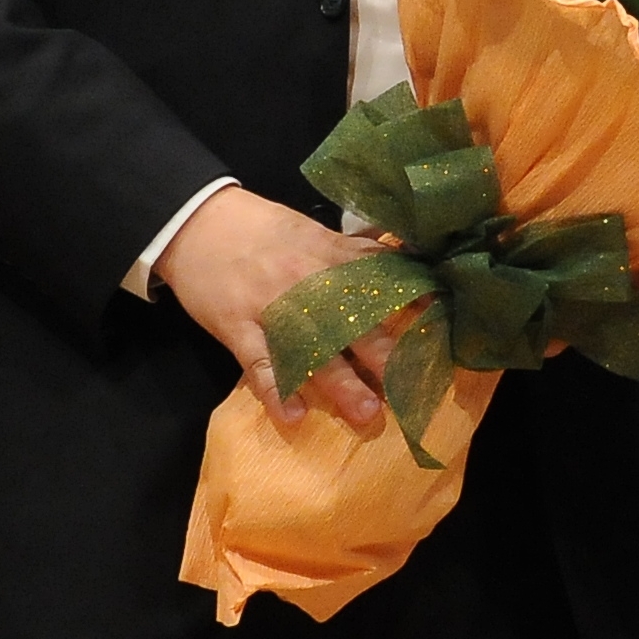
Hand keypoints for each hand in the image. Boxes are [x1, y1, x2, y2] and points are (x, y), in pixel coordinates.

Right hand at [156, 188, 397, 435]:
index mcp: (329, 257)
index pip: (379, 282)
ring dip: (341, 384)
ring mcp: (271, 308)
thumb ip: (353, 250)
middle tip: (411, 389)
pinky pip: (259, 364)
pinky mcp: (237, 327)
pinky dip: (275, 391)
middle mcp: (308, 284)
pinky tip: (293, 416)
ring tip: (367, 413)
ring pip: (313, 350)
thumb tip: (400, 256)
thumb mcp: (313, 231)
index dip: (411, 305)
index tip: (441, 329)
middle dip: (384, 357)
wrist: (196, 221)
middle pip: (353, 323)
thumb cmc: (261, 228)